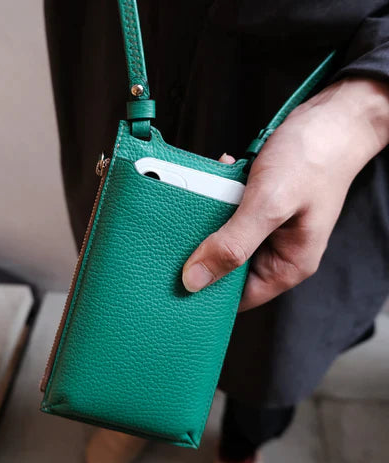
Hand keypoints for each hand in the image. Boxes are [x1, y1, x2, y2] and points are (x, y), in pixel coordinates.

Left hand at [182, 78, 388, 310]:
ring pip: (225, 237)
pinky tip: (221, 176)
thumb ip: (233, 245)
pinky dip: (220, 196)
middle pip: (227, 267)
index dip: (205, 292)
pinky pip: (230, 212)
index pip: (236, 297)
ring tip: (203, 195)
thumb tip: (195, 279)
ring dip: (211, 218)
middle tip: (179, 232)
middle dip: (204, 249)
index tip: (175, 280)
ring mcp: (268, 229)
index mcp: (286, 266)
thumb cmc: (313, 159)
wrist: (333, 118)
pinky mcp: (261, 207)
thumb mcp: (268, 205)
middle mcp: (277, 252)